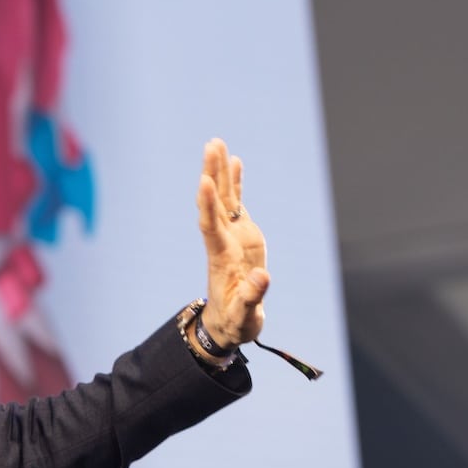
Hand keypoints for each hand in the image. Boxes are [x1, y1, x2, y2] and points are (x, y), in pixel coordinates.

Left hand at [196, 138, 268, 346]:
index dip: (207, 205)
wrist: (230, 323)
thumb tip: (262, 278)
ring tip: (216, 144)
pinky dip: (235, 184)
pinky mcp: (242, 236)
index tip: (204, 181)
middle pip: (214, 204)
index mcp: (221, 258)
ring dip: (220, 172)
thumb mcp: (243, 316)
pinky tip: (234, 161)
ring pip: (224, 199)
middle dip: (212, 175)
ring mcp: (231, 236)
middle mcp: (222, 242)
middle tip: (211, 146)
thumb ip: (251, 298)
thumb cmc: (234, 322)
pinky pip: (236, 205)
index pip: (210, 226)